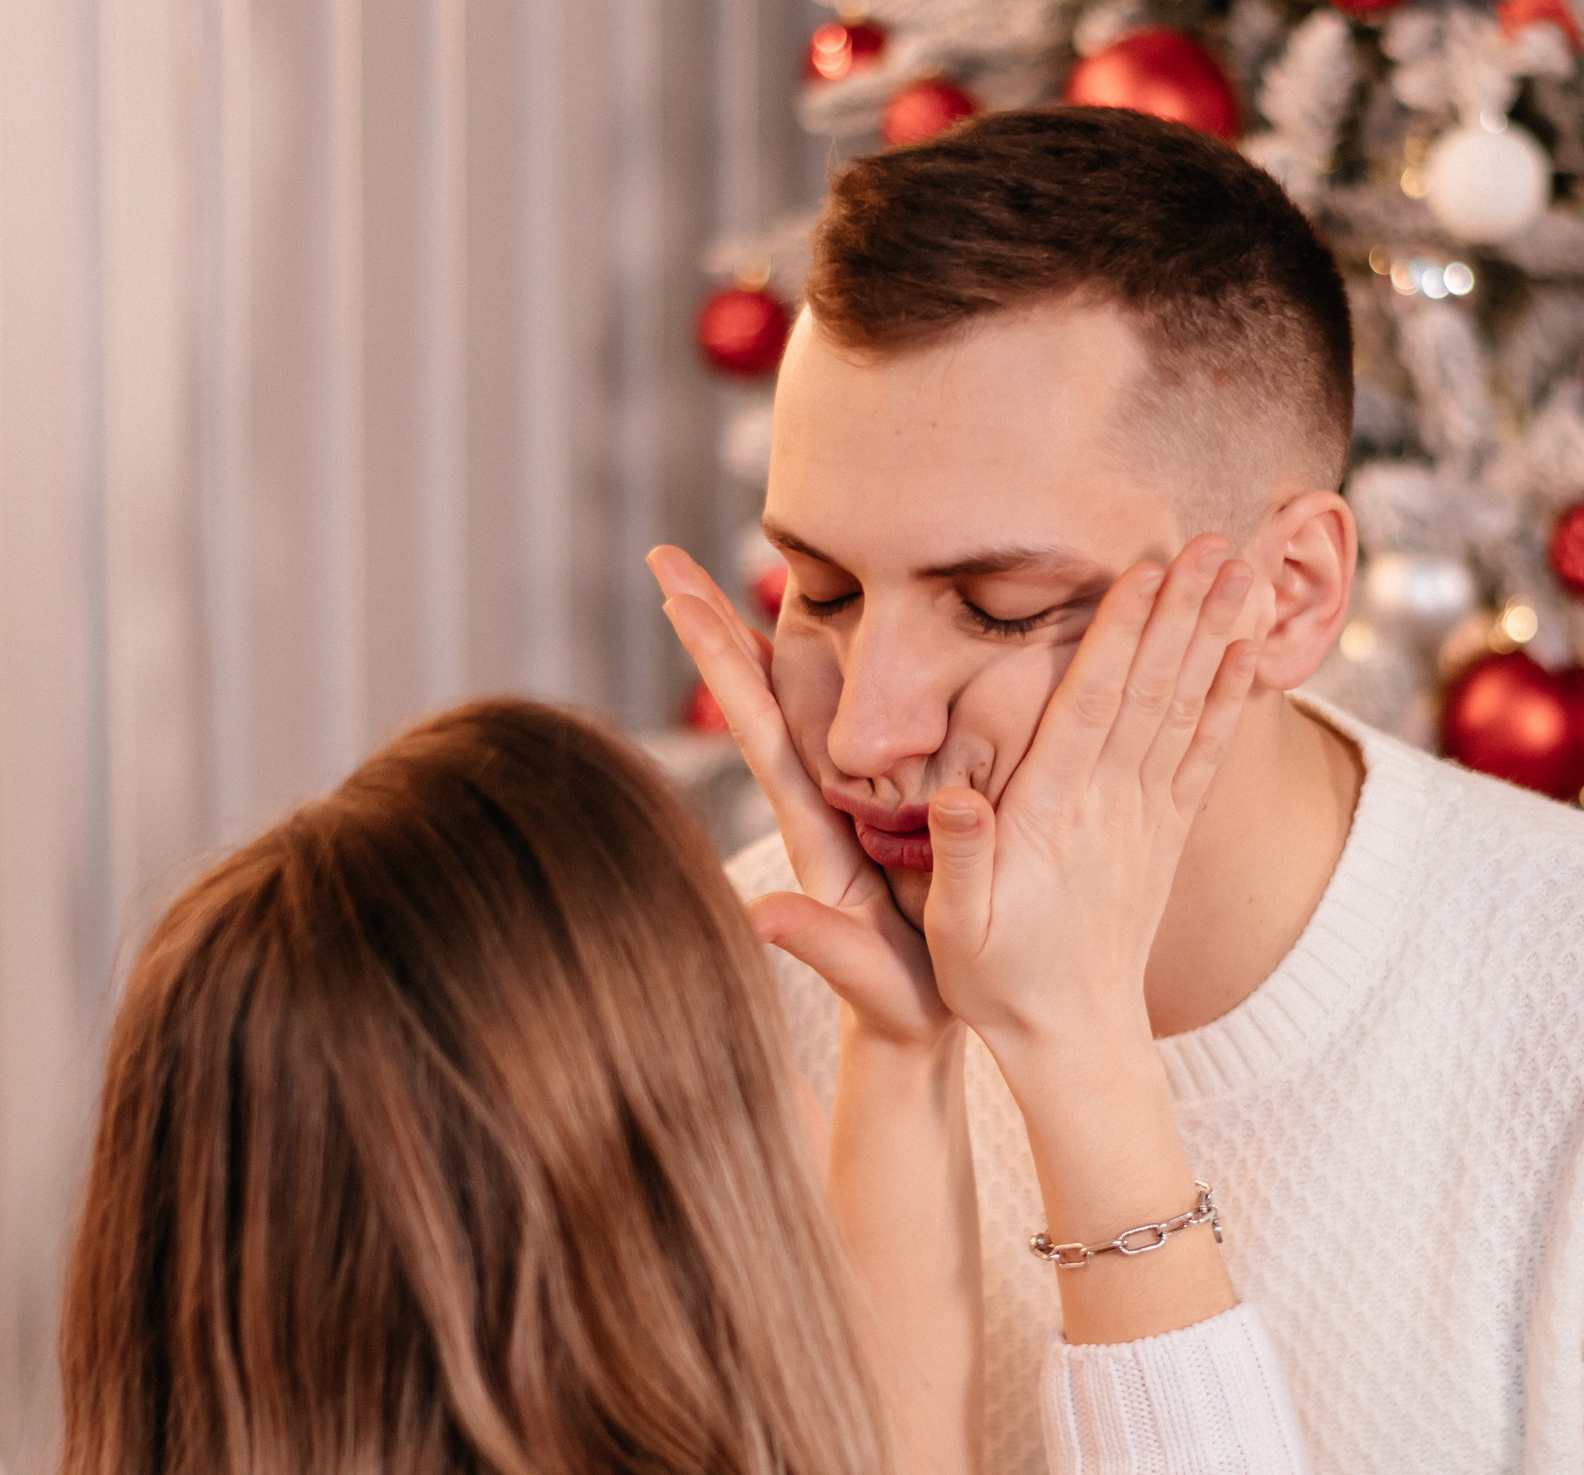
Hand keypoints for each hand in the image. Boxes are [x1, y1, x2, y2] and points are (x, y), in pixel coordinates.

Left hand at [648, 545, 948, 1048]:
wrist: (918, 1026)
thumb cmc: (899, 1001)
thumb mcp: (861, 972)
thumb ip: (815, 940)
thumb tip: (754, 912)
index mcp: (814, 826)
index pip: (758, 726)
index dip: (721, 660)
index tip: (676, 596)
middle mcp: (819, 801)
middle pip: (759, 697)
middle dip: (713, 626)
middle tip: (665, 558)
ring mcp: (847, 803)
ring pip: (799, 703)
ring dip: (764, 637)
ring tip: (744, 570)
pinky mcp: (885, 810)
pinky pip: (853, 726)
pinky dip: (836, 673)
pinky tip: (835, 638)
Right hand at [918, 534, 1257, 1064]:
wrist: (1071, 1035)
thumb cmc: (995, 976)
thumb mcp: (953, 927)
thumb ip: (956, 857)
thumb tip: (950, 799)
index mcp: (1051, 816)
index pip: (1089, 709)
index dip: (1118, 638)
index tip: (1140, 574)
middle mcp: (1110, 807)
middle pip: (1150, 693)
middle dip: (1181, 613)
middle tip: (1211, 542)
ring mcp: (1146, 817)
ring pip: (1185, 710)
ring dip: (1213, 637)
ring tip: (1239, 570)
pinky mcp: (1166, 832)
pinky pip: (1205, 754)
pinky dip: (1229, 698)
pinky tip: (1246, 650)